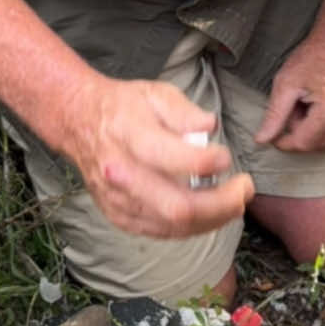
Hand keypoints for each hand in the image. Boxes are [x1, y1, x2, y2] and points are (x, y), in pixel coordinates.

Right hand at [66, 75, 253, 238]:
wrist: (80, 123)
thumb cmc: (124, 107)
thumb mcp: (155, 93)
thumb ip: (184, 111)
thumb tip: (208, 128)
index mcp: (128, 135)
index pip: (171, 158)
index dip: (206, 162)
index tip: (225, 156)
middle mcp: (121, 173)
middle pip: (177, 207)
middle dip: (220, 204)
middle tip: (244, 189)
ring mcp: (118, 201)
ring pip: (173, 226)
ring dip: (213, 219)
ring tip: (234, 201)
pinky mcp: (120, 217)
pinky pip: (162, 232)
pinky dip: (192, 227)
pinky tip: (209, 212)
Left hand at [255, 29, 324, 152]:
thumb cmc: (313, 56)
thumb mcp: (286, 82)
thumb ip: (274, 115)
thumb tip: (261, 141)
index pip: (304, 144)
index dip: (285, 142)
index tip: (275, 133)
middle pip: (317, 145)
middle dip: (301, 132)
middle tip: (295, 106)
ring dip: (314, 130)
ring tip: (310, 102)